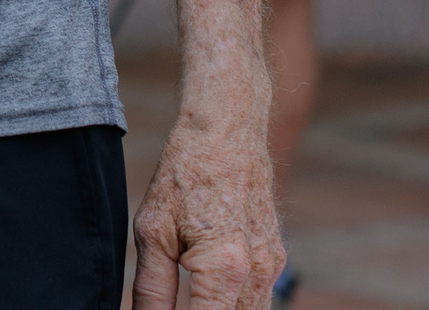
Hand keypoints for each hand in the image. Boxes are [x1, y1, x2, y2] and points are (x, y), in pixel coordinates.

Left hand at [131, 113, 282, 309]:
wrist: (225, 135)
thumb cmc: (183, 177)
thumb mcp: (153, 233)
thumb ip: (152, 290)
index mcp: (225, 269)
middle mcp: (258, 273)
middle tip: (174, 304)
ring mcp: (273, 267)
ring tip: (190, 300)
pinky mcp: (276, 259)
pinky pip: (259, 300)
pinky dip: (234, 306)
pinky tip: (208, 298)